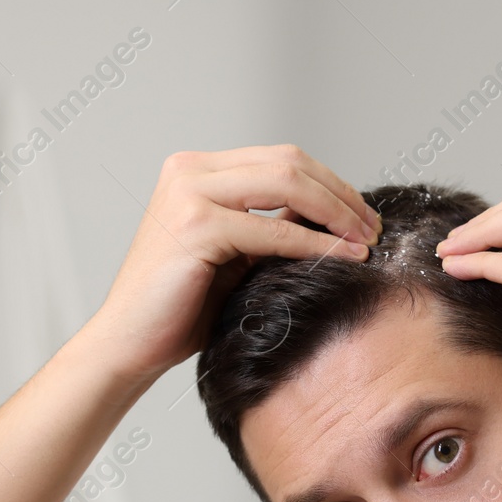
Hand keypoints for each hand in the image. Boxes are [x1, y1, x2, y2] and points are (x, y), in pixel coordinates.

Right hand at [86, 145, 381, 383]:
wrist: (129, 343)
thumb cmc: (181, 307)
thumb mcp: (236, 254)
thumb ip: (272, 226)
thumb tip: (331, 217)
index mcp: (197, 170)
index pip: (282, 159)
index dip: (331, 184)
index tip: (362, 218)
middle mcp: (189, 170)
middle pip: (290, 162)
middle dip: (341, 195)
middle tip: (373, 229)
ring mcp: (189, 192)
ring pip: (287, 182)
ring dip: (336, 213)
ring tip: (365, 242)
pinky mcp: (195, 225)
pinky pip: (274, 228)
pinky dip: (315, 242)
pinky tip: (341, 258)